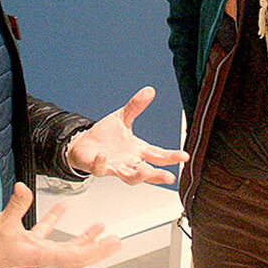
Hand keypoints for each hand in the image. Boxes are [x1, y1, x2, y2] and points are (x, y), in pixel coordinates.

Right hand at [0, 182, 120, 267]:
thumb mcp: (2, 224)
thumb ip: (16, 205)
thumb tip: (24, 188)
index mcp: (41, 254)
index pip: (76, 256)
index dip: (96, 251)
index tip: (111, 244)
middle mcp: (42, 253)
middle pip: (77, 253)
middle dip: (97, 247)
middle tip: (115, 240)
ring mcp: (36, 247)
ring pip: (66, 243)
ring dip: (83, 236)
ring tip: (99, 228)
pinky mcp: (27, 240)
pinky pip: (47, 230)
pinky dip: (57, 219)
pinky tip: (63, 208)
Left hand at [67, 86, 189, 184]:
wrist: (84, 144)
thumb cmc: (106, 136)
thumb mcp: (123, 117)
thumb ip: (136, 106)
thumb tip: (149, 90)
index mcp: (138, 150)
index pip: (158, 155)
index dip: (171, 157)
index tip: (184, 156)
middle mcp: (129, 161)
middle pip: (147, 171)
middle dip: (158, 175)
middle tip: (169, 177)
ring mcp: (114, 166)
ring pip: (128, 177)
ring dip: (137, 176)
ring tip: (144, 172)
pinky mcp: (98, 166)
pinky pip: (101, 168)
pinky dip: (102, 163)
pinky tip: (103, 156)